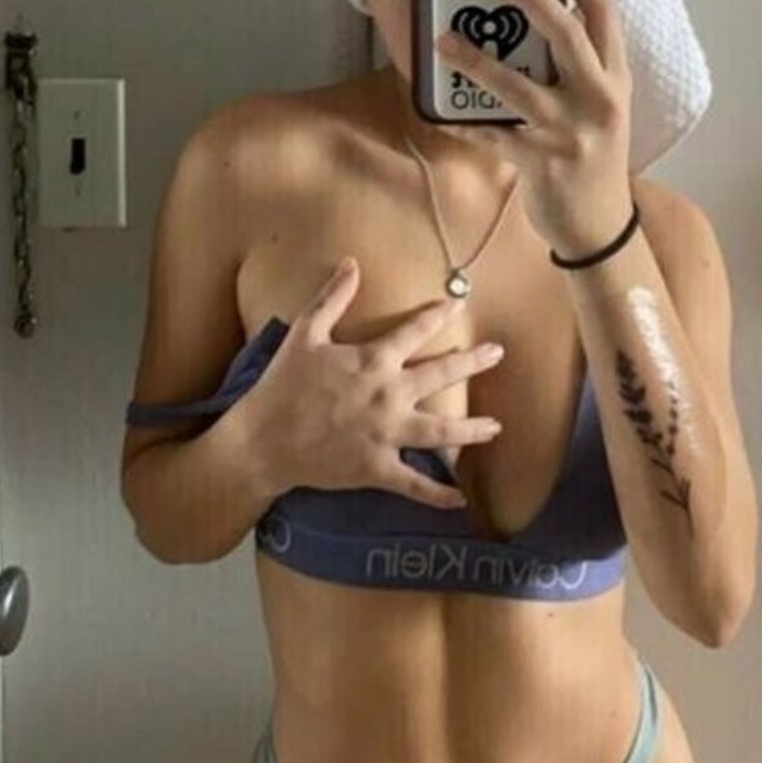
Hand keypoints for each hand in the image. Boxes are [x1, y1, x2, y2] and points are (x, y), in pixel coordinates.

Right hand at [246, 260, 504, 506]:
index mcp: (372, 360)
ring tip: (496, 428)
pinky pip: (414, 485)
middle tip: (498, 353)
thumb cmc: (283, 384)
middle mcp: (387, 395)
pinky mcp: (377, 468)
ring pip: (440, 432)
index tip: (458, 305)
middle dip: (472, 361)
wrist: (263, 439)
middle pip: (440, 374)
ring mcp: (385, 434)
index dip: (438, 315)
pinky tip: (459, 500)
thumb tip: (352, 262)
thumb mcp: (305, 333)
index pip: (414, 331)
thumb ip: (333, 297)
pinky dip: (438, 495)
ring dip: (472, 431)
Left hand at [433, 0, 634, 258]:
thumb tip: (545, 25)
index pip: (606, 19)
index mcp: (615, 83)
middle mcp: (598, 100)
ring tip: (444, 42)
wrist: (599, 227)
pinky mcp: (540, 160)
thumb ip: (583, 72)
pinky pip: (491, 133)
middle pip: (567, 35)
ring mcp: (568, 131)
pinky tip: (441, 115)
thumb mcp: (604, 111)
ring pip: (516, 84)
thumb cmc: (595, 160)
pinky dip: (464, 123)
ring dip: (475, 60)